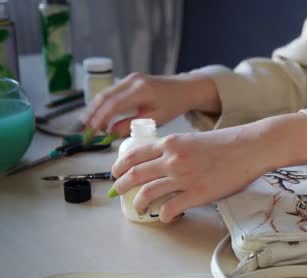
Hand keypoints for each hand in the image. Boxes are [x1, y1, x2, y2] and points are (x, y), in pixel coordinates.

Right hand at [82, 72, 220, 136]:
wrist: (184, 88)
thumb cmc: (173, 105)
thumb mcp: (155, 119)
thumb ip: (132, 125)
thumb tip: (110, 133)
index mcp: (141, 90)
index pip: (114, 104)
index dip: (100, 118)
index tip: (93, 130)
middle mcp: (133, 81)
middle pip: (105, 96)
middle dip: (92, 113)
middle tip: (83, 129)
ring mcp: (130, 78)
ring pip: (105, 93)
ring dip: (94, 108)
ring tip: (86, 123)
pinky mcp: (129, 79)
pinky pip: (111, 91)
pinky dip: (102, 103)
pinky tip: (96, 114)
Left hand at [110, 113, 306, 222]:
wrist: (250, 147)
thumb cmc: (227, 143)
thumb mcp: (194, 139)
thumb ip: (175, 150)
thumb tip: (162, 163)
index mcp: (170, 144)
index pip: (134, 154)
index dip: (120, 166)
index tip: (116, 173)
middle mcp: (172, 159)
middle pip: (135, 174)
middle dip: (122, 185)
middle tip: (119, 191)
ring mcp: (183, 177)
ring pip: (148, 193)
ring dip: (139, 203)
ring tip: (139, 208)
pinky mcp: (197, 194)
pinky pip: (170, 209)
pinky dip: (164, 216)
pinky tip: (165, 217)